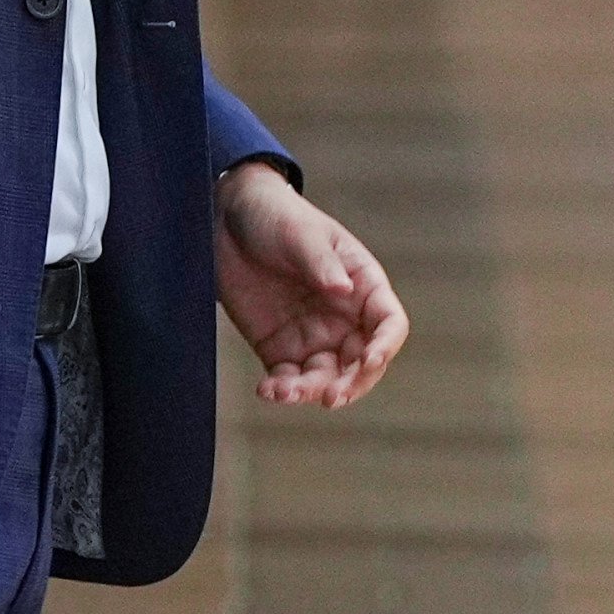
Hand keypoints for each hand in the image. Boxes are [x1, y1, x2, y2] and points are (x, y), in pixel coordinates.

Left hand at [214, 160, 407, 409]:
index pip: (389, 323)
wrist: (224, 219)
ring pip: (326, 378)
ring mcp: (313, 336)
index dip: (386, 346)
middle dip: (352, 384)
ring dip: (311, 392)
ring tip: (284, 392)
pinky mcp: (280, 349)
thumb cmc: (275, 216)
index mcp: (362, 285)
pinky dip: (282, 391)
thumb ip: (322, 263)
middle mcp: (344, 317)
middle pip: (362, 363)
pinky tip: (268, 390)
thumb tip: (345, 290)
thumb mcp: (300, 234)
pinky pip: (289, 380)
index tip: (369, 361)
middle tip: (329, 397)